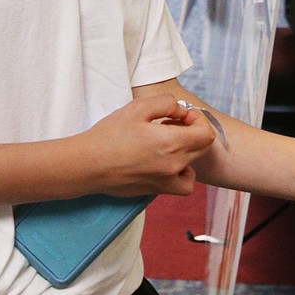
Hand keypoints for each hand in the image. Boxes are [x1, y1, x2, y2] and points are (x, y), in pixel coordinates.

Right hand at [78, 95, 217, 197]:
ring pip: (193, 167)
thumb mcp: (138, 107)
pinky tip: (166, 164)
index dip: (198, 120)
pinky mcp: (156, 190)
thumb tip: (182, 111)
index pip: (206, 134)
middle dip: (192, 132)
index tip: (181, 115)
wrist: (88, 164)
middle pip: (202, 148)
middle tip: (170, 124)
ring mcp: (166, 181)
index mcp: (172, 143)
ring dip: (188, 153)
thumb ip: (167, 103)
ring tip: (168, 144)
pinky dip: (181, 175)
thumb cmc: (110, 135)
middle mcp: (174, 165)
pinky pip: (182, 185)